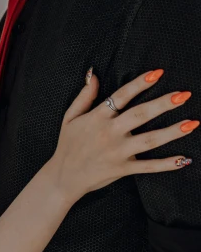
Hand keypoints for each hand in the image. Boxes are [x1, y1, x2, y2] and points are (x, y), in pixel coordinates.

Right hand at [50, 69, 195, 203]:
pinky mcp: (123, 169)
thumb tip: (94, 73)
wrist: (64, 177)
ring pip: (150, 140)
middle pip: (140, 115)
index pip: (121, 96)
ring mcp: (118, 152)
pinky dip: (167, 164)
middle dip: (163, 104)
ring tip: (192, 123)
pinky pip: (148, 166)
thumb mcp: (70, 117)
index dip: (139, 83)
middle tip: (184, 95)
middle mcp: (110, 133)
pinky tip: (184, 159)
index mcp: (98, 118)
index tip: (158, 73)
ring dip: (172, 131)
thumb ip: (84, 95)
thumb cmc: (68, 145)